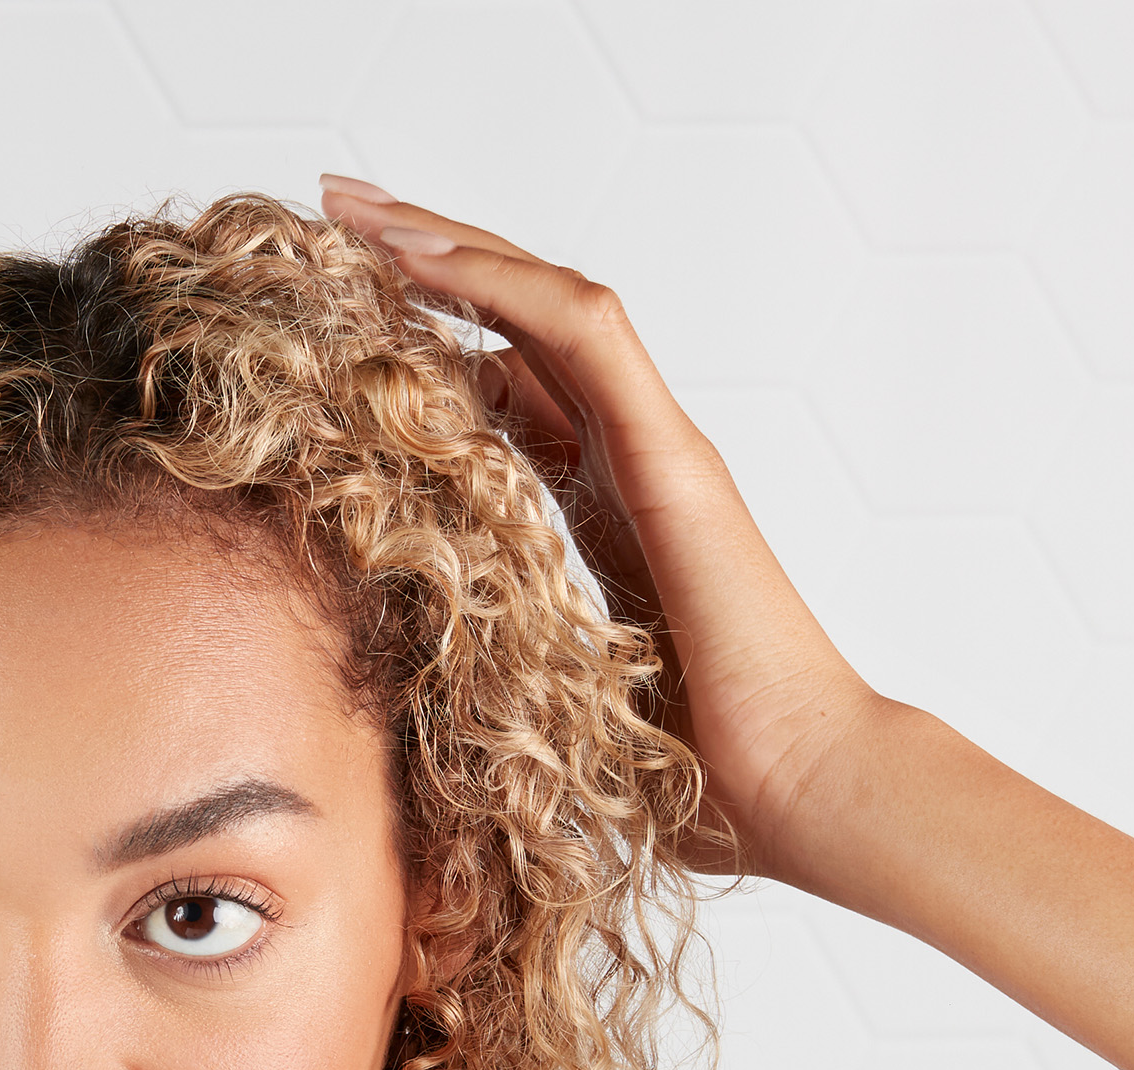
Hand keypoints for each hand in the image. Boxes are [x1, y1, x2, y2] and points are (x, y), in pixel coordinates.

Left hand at [317, 176, 876, 881]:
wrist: (797, 797)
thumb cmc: (699, 788)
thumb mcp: (560, 716)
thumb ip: (504, 690)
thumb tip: (407, 734)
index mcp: (610, 517)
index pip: (515, 397)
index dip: (436, 348)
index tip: (344, 323)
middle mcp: (635, 465)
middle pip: (524, 330)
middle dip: (430, 268)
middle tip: (336, 218)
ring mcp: (660, 453)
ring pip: (547, 306)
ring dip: (449, 248)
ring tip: (357, 208)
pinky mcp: (674, 459)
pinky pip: (585, 332)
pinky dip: (502, 283)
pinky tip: (423, 253)